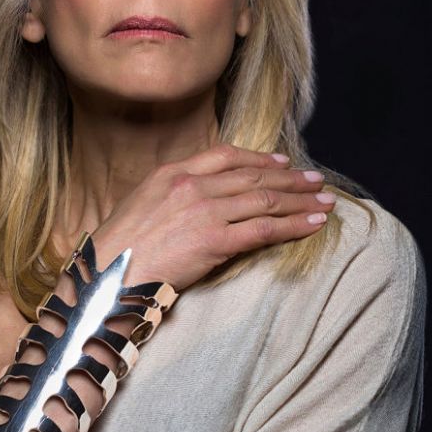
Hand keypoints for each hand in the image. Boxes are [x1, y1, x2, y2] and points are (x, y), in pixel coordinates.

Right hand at [92, 143, 334, 289]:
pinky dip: (294, 225)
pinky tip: (314, 224)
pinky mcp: (215, 241)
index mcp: (172, 172)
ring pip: (265, 200)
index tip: (281, 164)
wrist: (106, 275)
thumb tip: (195, 200)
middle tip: (316, 181)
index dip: (259, 159)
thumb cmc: (117, 249)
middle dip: (290, 179)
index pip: (226, 156)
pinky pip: (264, 229)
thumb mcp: (139, 204)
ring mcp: (205, 212)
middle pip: (253, 176)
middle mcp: (192, 185)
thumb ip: (170, 195)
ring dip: (300, 200)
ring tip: (324, 201)